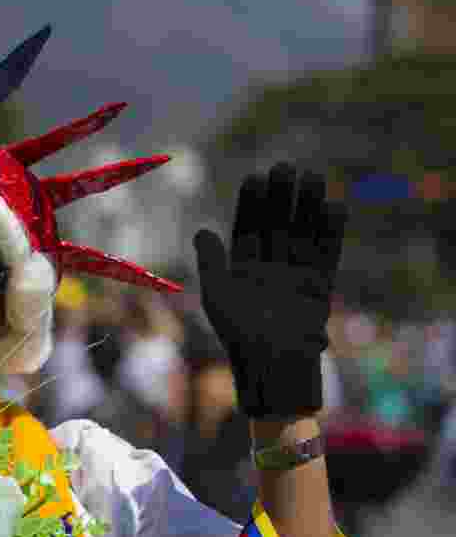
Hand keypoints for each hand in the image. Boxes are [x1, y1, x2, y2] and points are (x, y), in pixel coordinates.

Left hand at [193, 162, 347, 418]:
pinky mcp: (319, 287)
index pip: (249, 229)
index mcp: (244, 269)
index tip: (255, 177)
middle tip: (285, 167)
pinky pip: (327, 254)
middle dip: (281, 198)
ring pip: (303, 233)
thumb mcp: (218, 297)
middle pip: (277, 225)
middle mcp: (271, 268)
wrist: (272, 369)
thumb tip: (202, 230)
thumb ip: (213, 263)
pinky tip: (333, 206)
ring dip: (308, 207)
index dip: (251, 204)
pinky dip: (331, 232)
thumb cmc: (239, 337)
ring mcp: (296, 276)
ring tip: (312, 177)